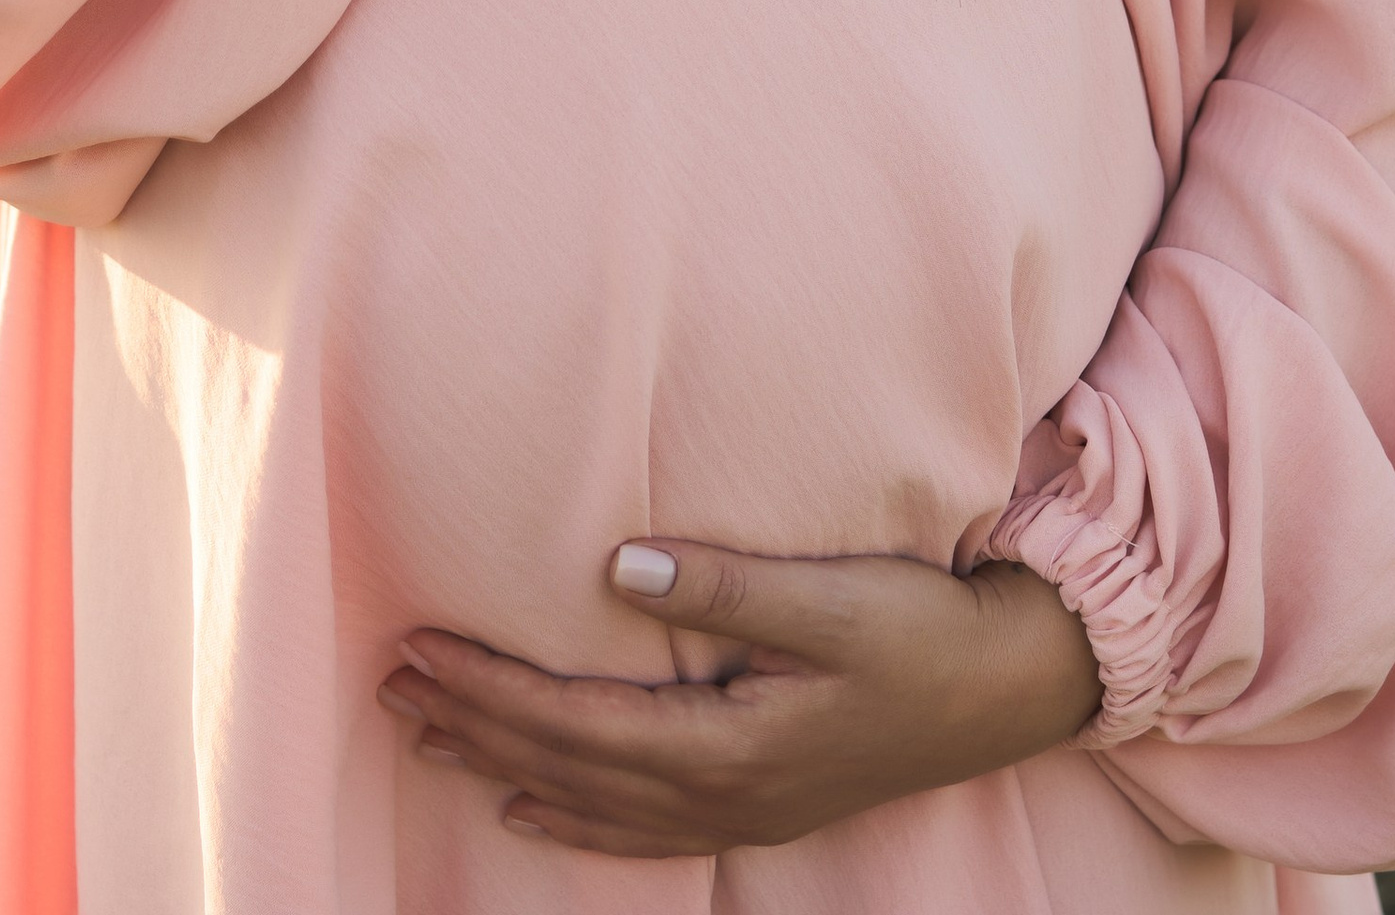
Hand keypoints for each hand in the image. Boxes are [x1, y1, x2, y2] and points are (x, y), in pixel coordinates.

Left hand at [378, 534, 1101, 857]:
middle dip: (473, 725)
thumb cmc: (919, 629)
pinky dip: (575, 821)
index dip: (492, 689)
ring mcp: (739, 810)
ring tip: (428, 738)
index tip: (421, 648)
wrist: (1003, 689)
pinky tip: (530, 809)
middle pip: (566, 766)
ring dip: (504, 765)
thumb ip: (727, 586)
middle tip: (392, 685)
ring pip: (593, 802)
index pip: (575, 723)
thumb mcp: (831, 597)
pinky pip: (641, 830)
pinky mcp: (758, 803)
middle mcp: (720, 793)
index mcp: (727, 744)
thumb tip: (621, 566)